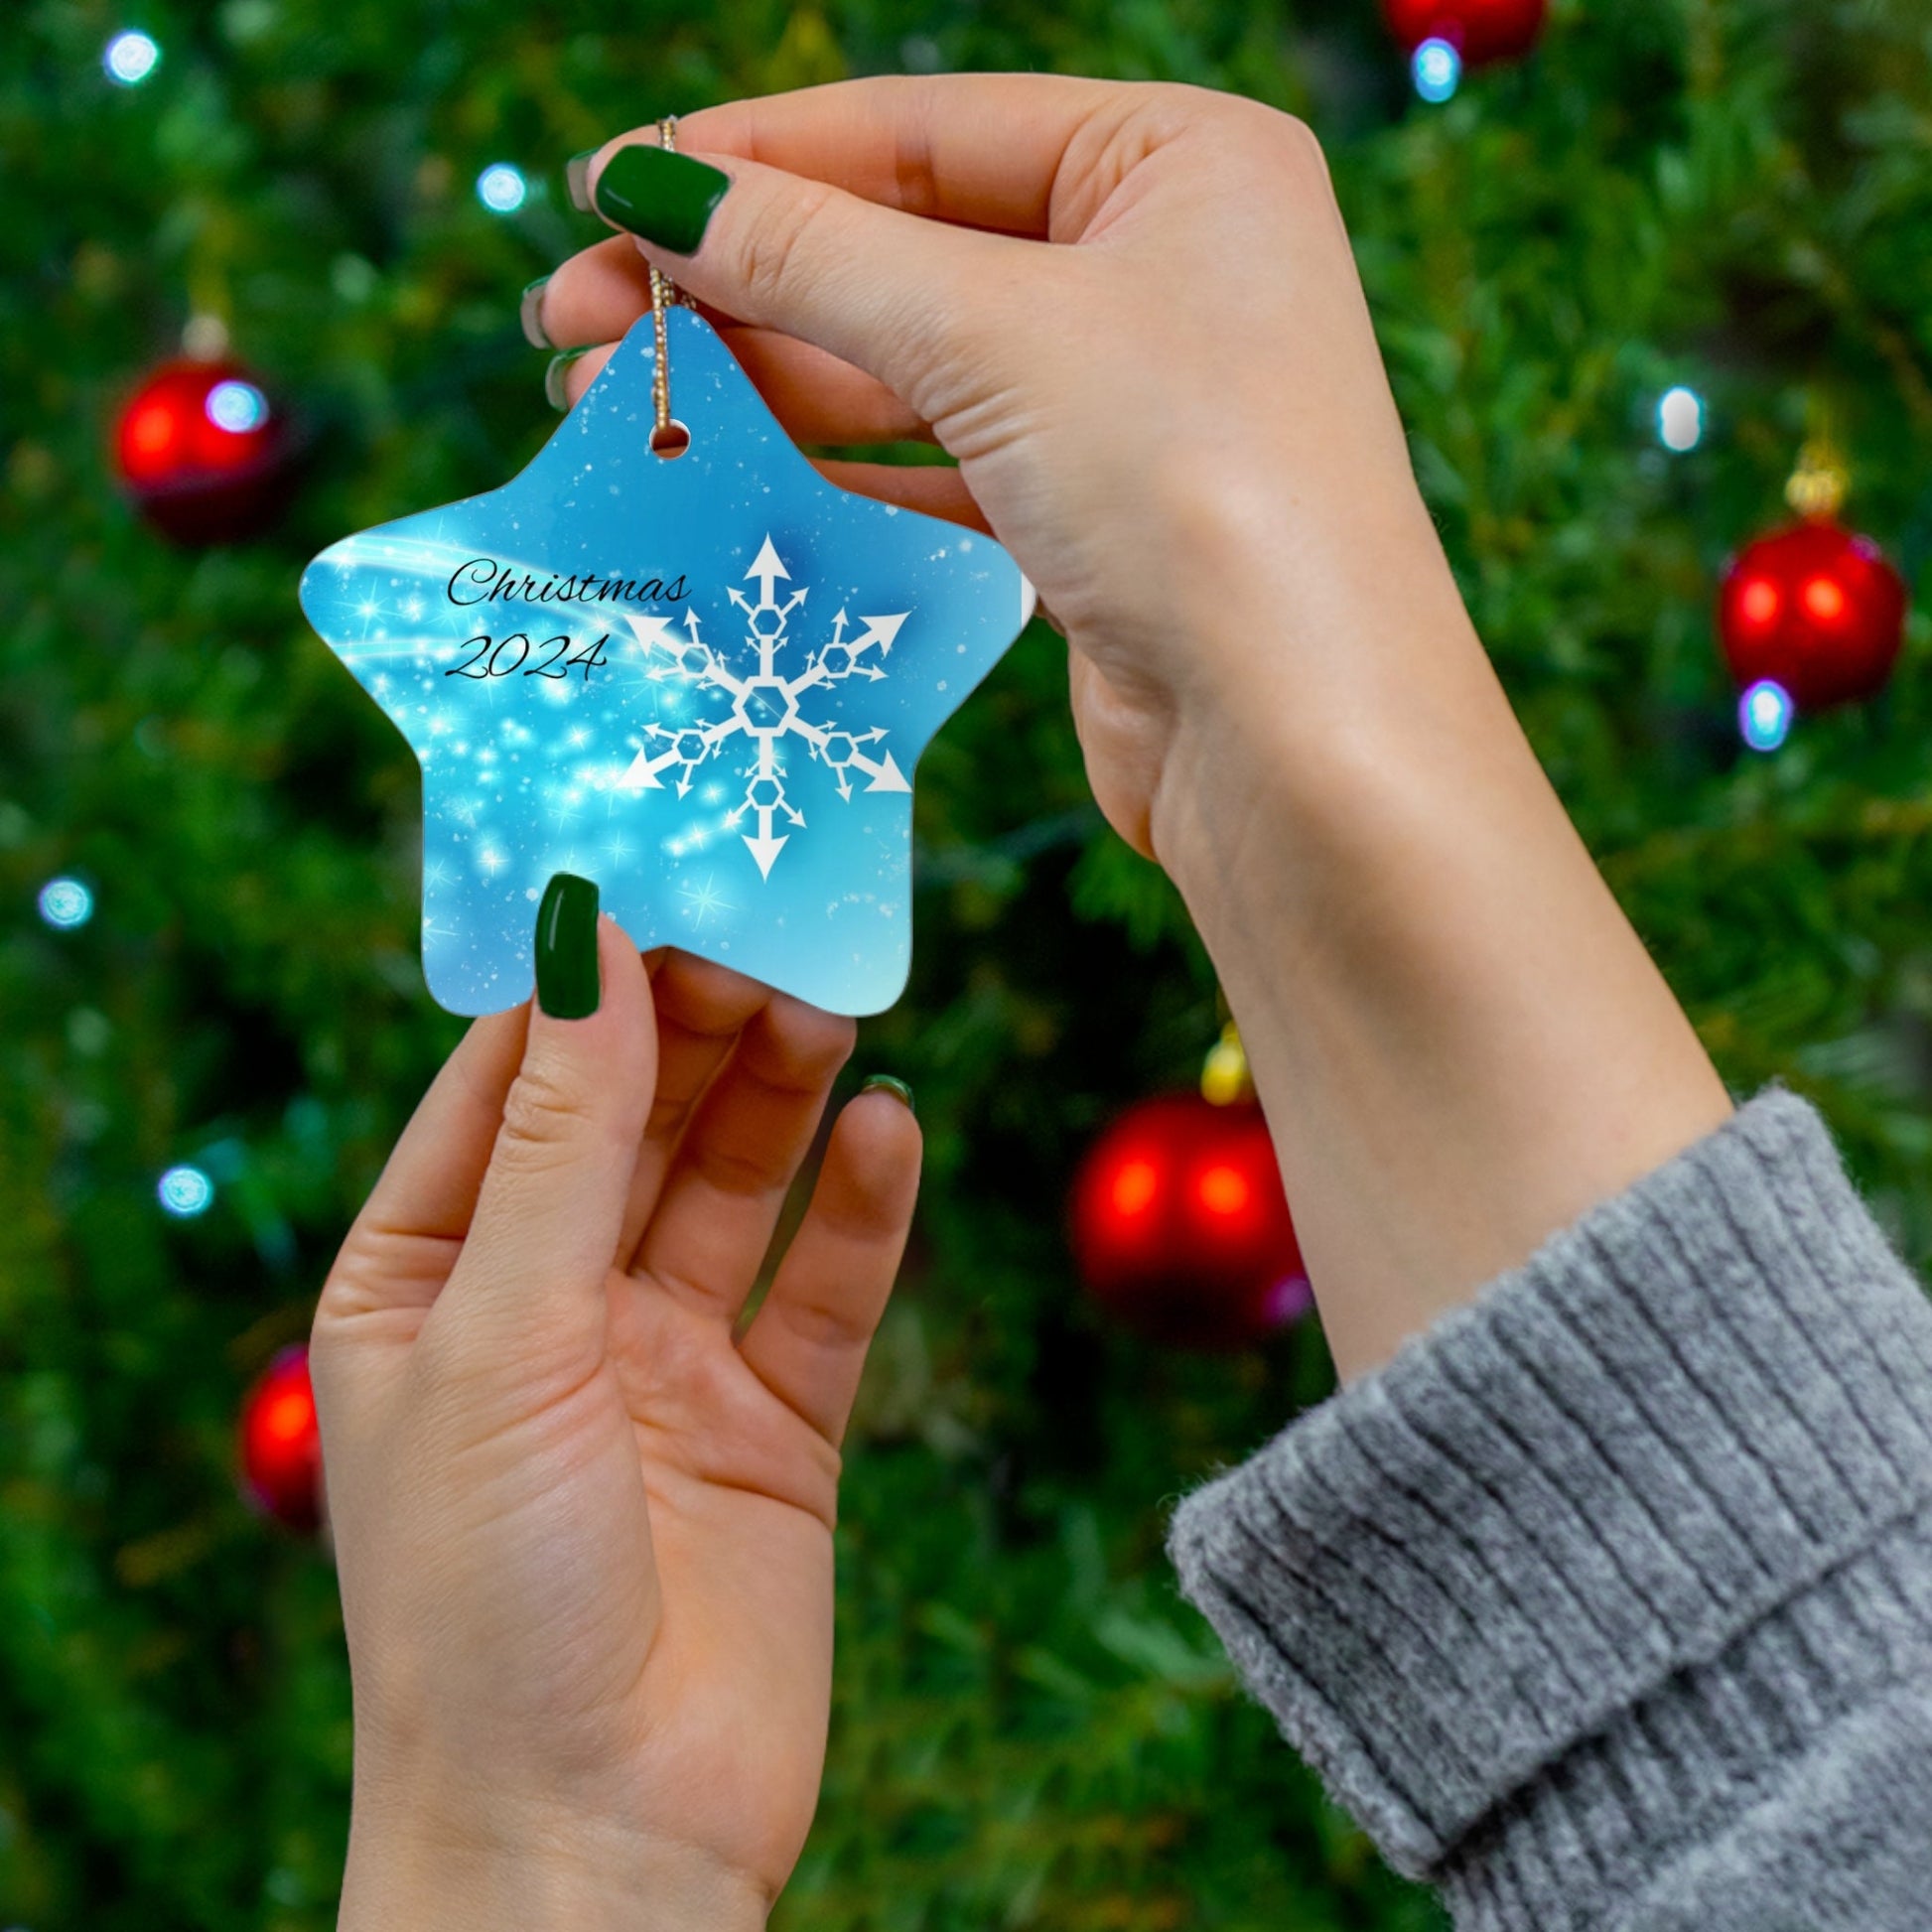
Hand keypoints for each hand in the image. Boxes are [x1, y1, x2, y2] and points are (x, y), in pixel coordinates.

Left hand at [312, 921, 919, 1931]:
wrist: (596, 1844)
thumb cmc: (484, 1601)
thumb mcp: (500, 1337)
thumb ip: (557, 1139)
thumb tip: (584, 942)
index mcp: (425, 1281)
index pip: (505, 1083)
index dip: (579, 980)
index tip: (657, 871)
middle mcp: (545, 1310)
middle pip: (633, 1119)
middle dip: (697, 1025)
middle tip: (775, 927)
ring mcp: (664, 1367)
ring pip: (734, 1184)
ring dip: (782, 1093)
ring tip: (835, 1003)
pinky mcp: (774, 1428)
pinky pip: (824, 1289)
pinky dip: (862, 1208)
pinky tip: (892, 1128)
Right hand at [537, 76, 1727, 1379]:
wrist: (1301, 743)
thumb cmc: (1196, 489)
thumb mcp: (992, 334)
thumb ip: (813, 255)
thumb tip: (650, 187)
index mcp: (1179, 161)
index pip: (923, 128)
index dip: (753, 159)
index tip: (606, 191)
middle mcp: (1164, 268)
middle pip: (905, 247)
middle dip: (736, 282)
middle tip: (574, 320)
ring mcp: (1132, 402)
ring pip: (911, 366)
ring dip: (764, 379)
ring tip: (613, 398)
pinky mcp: (1096, 521)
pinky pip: (938, 464)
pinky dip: (834, 465)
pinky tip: (724, 467)